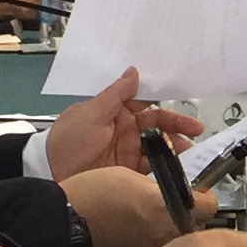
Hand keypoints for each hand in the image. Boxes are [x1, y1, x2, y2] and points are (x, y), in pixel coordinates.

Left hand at [43, 67, 200, 177]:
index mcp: (115, 112)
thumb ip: (115, 95)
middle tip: (195, 130)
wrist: (52, 175)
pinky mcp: (128, 172)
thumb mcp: (91, 114)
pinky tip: (177, 168)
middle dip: (177, 126)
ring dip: (175, 147)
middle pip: (157, 125)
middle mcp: (125, 130)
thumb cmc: (68, 140)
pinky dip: (165, 167)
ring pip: (158, 146)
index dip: (166, 104)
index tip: (185, 105)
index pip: (146, 104)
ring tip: (189, 150)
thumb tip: (133, 71)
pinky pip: (152, 167)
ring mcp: (128, 151)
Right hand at [65, 164, 210, 246]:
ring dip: (172, 238)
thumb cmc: (92, 195)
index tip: (196, 197)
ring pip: (179, 246)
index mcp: (168, 209)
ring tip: (151, 229)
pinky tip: (138, 243)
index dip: (203, 198)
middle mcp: (166, 236)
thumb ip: (163, 189)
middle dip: (190, 221)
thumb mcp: (132, 177)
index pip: (210, 206)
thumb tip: (178, 195)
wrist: (61, 223)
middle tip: (172, 212)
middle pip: (198, 229)